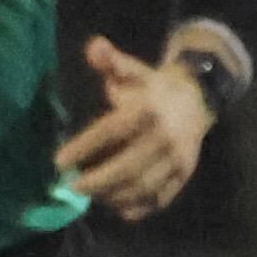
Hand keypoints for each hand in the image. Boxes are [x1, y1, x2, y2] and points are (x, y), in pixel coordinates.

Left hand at [57, 35, 211, 218]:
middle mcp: (165, 137)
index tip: (59, 162)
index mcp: (148, 109)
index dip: (84, 147)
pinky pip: (160, 198)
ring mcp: (177, 159)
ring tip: (91, 197)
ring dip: (113, 196)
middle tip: (72, 188)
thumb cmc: (151, 87)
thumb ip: (110, 60)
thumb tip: (95, 47)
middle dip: (97, 181)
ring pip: (143, 187)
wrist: (197, 100)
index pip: (111, 131)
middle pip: (128, 167)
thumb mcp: (131, 70)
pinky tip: (117, 208)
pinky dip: (138, 208)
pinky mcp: (184, 175)